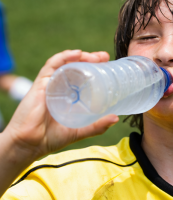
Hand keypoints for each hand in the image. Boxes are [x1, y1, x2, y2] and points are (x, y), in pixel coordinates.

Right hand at [3, 50, 118, 160]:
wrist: (29, 145)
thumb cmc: (51, 138)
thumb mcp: (80, 130)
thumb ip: (97, 126)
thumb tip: (115, 118)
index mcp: (69, 95)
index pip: (83, 76)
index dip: (95, 68)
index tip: (108, 64)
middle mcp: (61, 87)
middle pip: (76, 67)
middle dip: (91, 59)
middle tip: (104, 57)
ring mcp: (51, 84)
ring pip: (66, 63)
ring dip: (81, 56)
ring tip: (95, 56)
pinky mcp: (41, 83)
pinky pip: (51, 65)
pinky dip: (63, 57)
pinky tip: (77, 54)